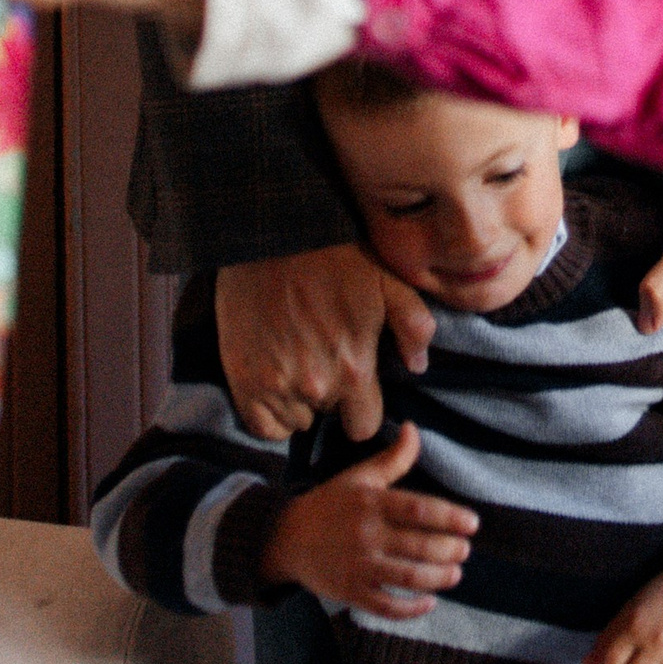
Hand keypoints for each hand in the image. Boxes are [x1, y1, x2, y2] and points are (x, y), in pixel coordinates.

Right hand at [218, 244, 436, 442]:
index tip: (353, 381)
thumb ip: (413, 325)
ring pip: (297, 420)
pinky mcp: (244, 382)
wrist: (272, 235)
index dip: (361, 406)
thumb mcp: (387, 279)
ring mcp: (276, 386)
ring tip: (296, 355)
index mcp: (354, 368)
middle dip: (331, 396)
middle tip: (322, 355)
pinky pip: (263, 427)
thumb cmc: (334, 254)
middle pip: (329, 418)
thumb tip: (418, 366)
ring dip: (299, 399)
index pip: (364, 425)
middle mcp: (316, 385)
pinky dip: (270, 411)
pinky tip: (275, 377)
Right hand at [264, 424, 476, 617]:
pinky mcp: (350, 592)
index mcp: (371, 503)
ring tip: (456, 574)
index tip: (473, 523)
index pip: (419, 509)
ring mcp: (358, 566)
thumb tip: (414, 428)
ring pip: (407, 577)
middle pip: (418, 546)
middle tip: (466, 551)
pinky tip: (429, 603)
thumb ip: (392, 458)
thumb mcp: (359, 477)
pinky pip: (385, 606)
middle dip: (449, 550)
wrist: (286, 538)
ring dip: (437, 578)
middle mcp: (366, 534)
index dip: (451, 517)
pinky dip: (410, 609)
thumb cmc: (330, 504)